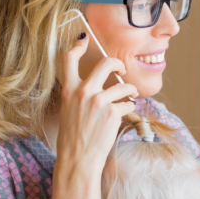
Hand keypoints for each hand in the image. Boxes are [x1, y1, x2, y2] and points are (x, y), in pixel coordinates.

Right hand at [50, 40, 137, 198]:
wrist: (78, 160)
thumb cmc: (73, 139)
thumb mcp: (70, 112)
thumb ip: (80, 96)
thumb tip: (98, 86)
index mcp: (69, 91)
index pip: (69, 59)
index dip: (78, 45)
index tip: (84, 39)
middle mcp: (83, 92)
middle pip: (106, 63)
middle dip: (118, 63)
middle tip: (122, 70)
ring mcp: (99, 101)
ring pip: (124, 86)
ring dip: (130, 92)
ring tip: (127, 101)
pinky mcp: (113, 113)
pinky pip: (129, 105)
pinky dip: (130, 110)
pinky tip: (123, 118)